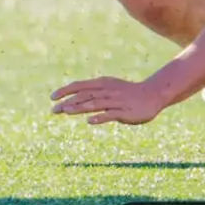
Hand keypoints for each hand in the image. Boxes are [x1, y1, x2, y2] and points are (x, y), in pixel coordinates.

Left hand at [49, 74, 164, 124]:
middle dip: (68, 102)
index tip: (52, 98)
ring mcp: (115, 101)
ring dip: (80, 107)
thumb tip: (74, 100)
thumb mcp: (109, 89)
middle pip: (84, 96)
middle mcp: (107, 91)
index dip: (65, 91)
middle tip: (53, 110)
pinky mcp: (124, 112)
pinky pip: (110, 114)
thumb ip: (93, 94)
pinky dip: (100, 117)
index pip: (80, 86)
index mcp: (102, 83)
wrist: (152, 94)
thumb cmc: (127, 93)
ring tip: (66, 111)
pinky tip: (90, 121)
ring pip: (95, 104)